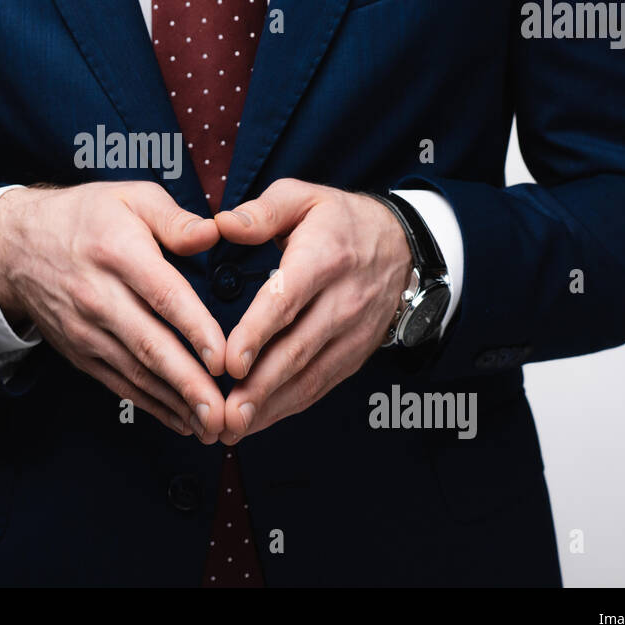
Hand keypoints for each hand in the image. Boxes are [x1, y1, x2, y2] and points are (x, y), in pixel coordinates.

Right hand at [0, 182, 227, 439]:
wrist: (16, 246)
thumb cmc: (85, 217)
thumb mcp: (130, 197)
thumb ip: (175, 218)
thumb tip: (213, 234)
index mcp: (118, 252)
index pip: (162, 295)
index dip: (195, 329)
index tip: (223, 358)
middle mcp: (99, 296)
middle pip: (150, 345)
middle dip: (188, 383)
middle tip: (221, 411)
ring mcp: (87, 330)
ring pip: (136, 372)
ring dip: (175, 403)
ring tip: (211, 426)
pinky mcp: (80, 352)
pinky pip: (120, 383)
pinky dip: (152, 405)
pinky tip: (181, 420)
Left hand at [212, 179, 411, 443]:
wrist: (403, 246)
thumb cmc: (338, 220)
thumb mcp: (302, 197)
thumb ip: (261, 212)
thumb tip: (222, 224)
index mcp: (324, 257)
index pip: (288, 300)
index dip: (259, 334)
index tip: (230, 363)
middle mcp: (343, 301)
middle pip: (298, 350)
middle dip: (260, 387)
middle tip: (224, 413)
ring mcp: (353, 333)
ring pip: (310, 376)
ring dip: (270, 406)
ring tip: (232, 427)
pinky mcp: (354, 354)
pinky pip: (320, 386)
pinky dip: (287, 407)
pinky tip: (255, 421)